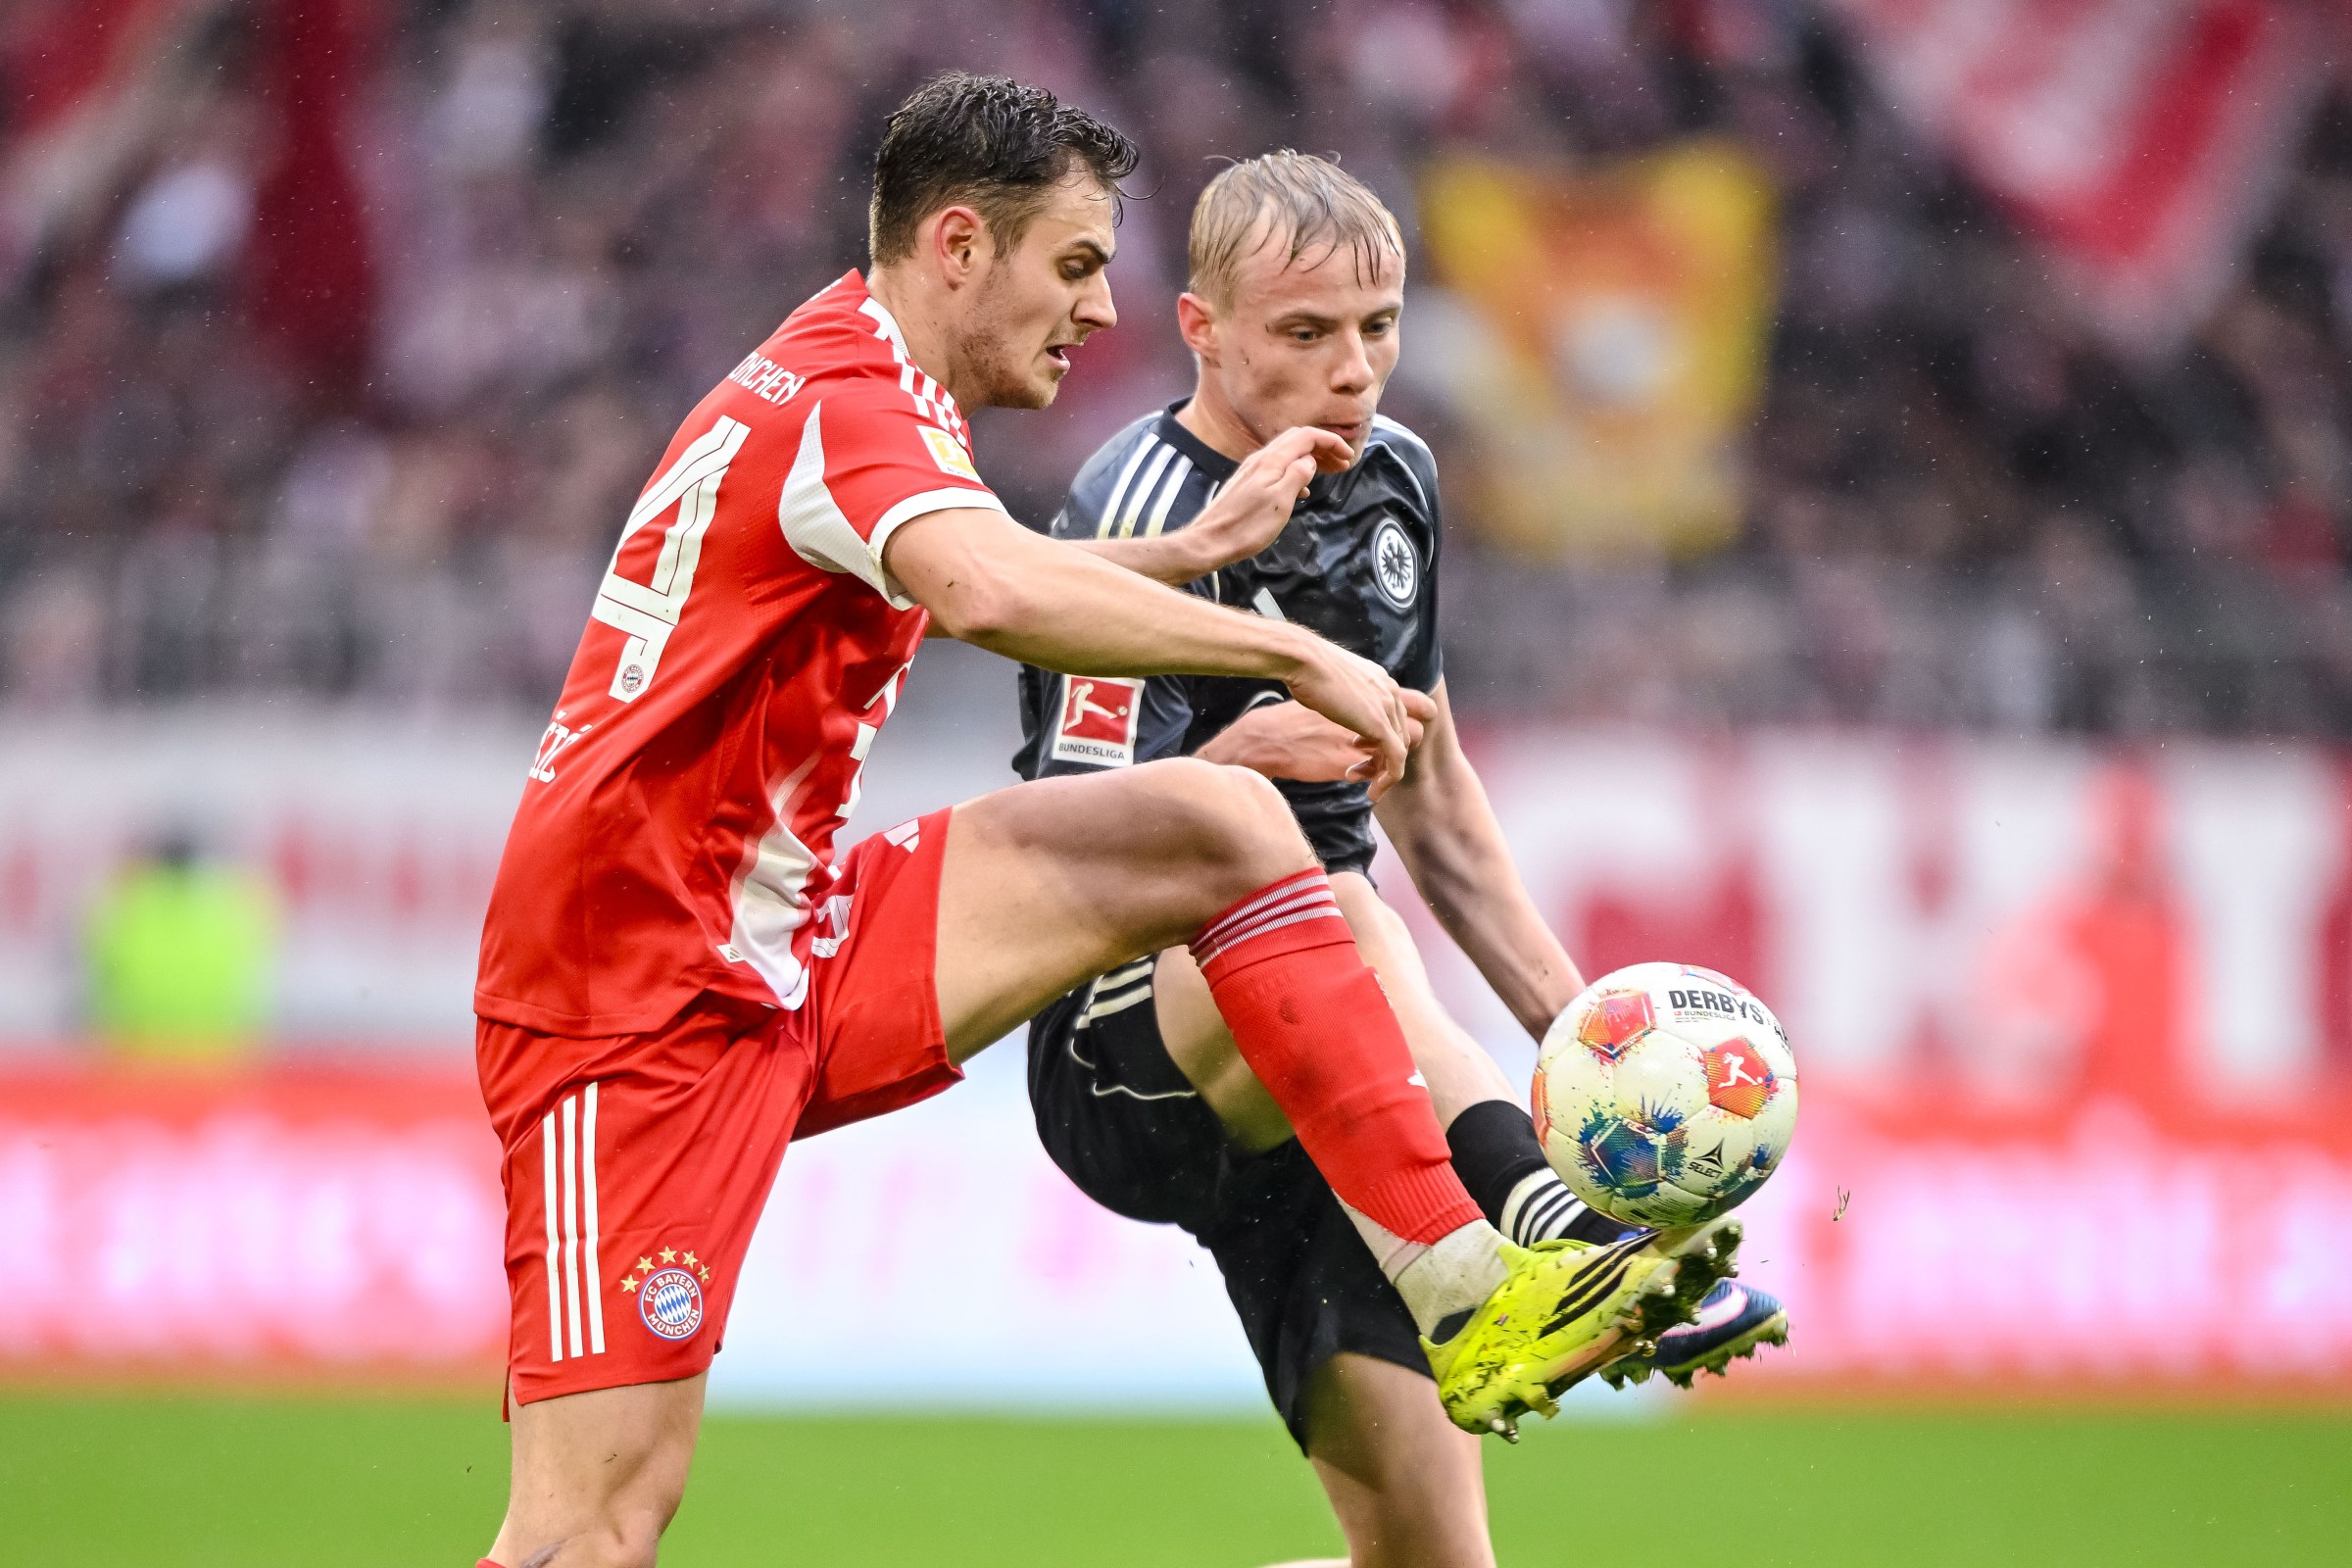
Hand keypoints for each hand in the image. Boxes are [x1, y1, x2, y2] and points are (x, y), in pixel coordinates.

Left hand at [1178, 426, 1353, 574]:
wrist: (1210, 541)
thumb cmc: (1246, 526)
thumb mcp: (1280, 501)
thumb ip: (1297, 476)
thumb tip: (1309, 461)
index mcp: (1272, 461)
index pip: (1306, 436)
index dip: (1331, 442)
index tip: (1349, 457)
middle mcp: (1261, 460)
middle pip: (1297, 441)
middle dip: (1323, 447)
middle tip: (1343, 463)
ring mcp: (1253, 471)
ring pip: (1288, 454)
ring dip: (1311, 459)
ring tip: (1330, 472)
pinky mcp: (1248, 484)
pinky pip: (1278, 469)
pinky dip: (1296, 472)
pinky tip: (1303, 490)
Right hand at [1278, 639, 1430, 798]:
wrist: (1298, 662)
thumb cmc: (1301, 671)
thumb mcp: (1330, 680)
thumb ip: (1343, 693)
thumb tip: (1335, 705)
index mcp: (1379, 680)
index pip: (1399, 714)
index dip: (1385, 736)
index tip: (1361, 748)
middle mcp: (1389, 691)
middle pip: (1406, 733)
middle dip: (1385, 756)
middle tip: (1359, 768)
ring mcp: (1387, 708)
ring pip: (1402, 748)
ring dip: (1385, 772)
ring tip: (1366, 785)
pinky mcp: (1379, 725)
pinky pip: (1396, 760)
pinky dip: (1388, 780)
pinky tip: (1372, 791)